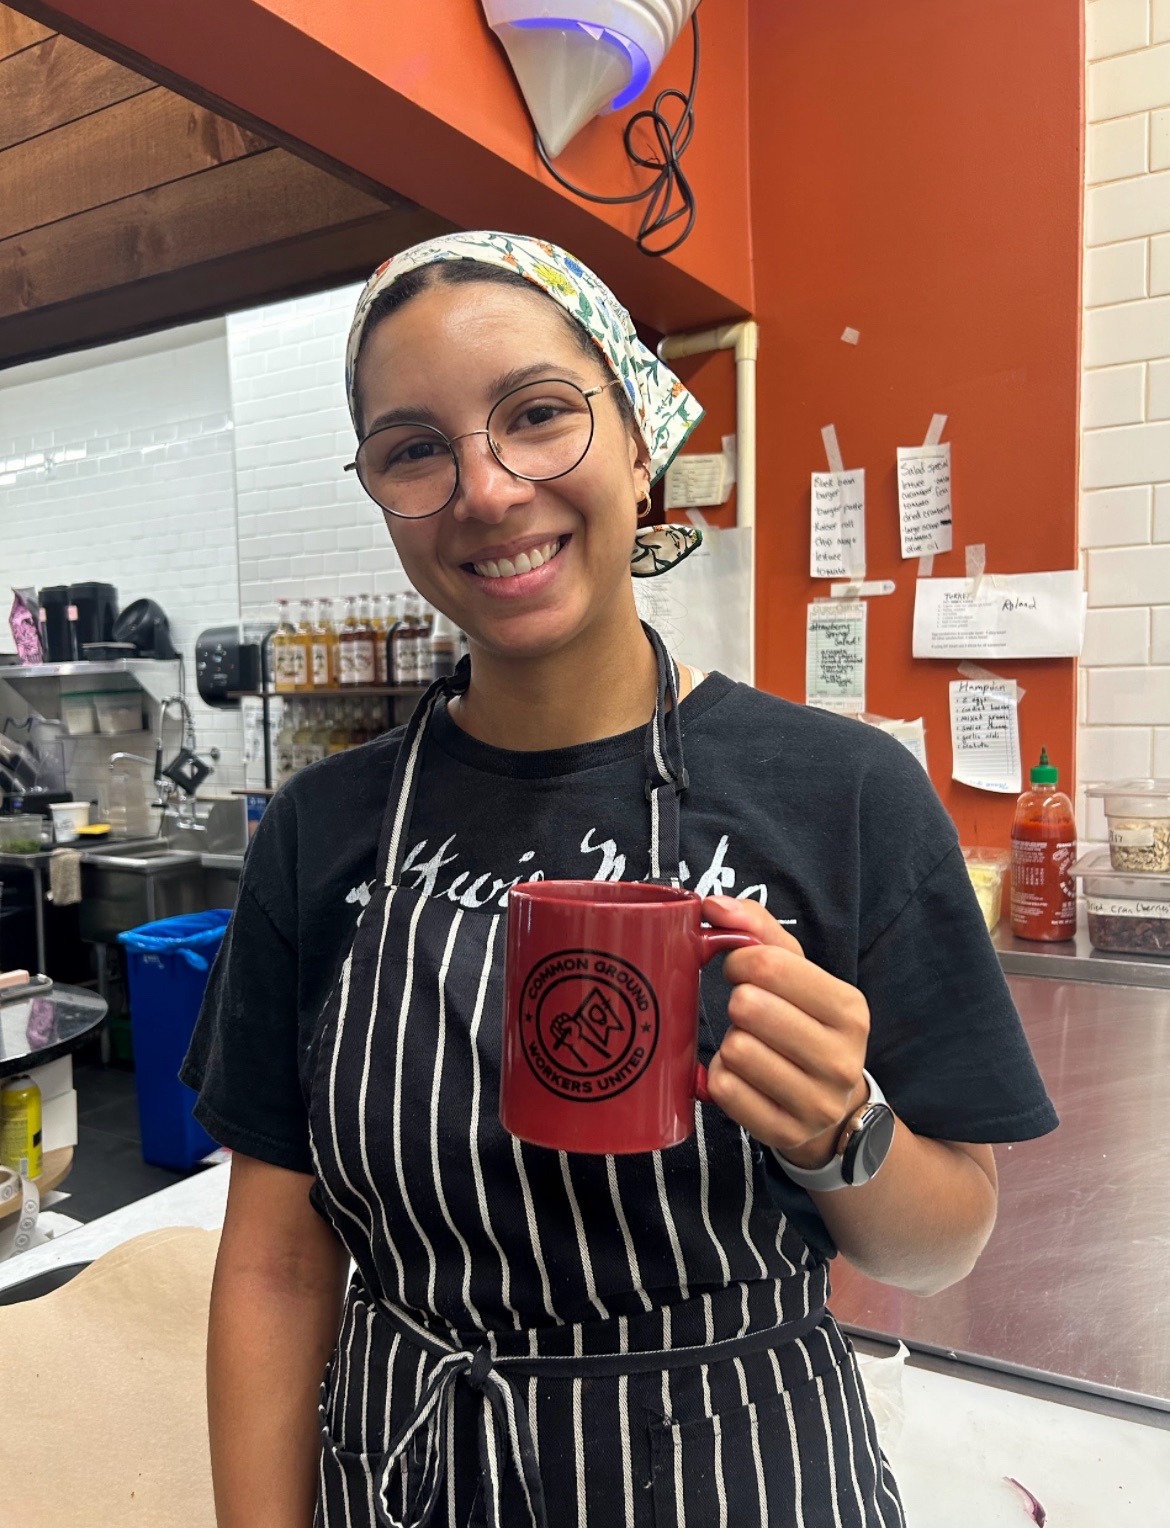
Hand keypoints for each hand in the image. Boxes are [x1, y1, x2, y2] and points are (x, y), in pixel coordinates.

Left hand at [702, 895, 870, 1167]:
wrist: (831, 1111)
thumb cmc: (805, 1025)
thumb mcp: (799, 974)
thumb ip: (759, 931)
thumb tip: (713, 904)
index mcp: (850, 1010)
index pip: (769, 965)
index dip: (739, 960)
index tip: (740, 970)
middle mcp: (841, 1060)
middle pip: (748, 1007)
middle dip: (737, 1003)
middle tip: (746, 1011)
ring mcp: (816, 1104)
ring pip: (735, 1050)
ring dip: (729, 1043)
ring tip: (749, 1045)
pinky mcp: (785, 1133)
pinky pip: (724, 1090)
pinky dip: (721, 1077)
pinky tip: (740, 1076)